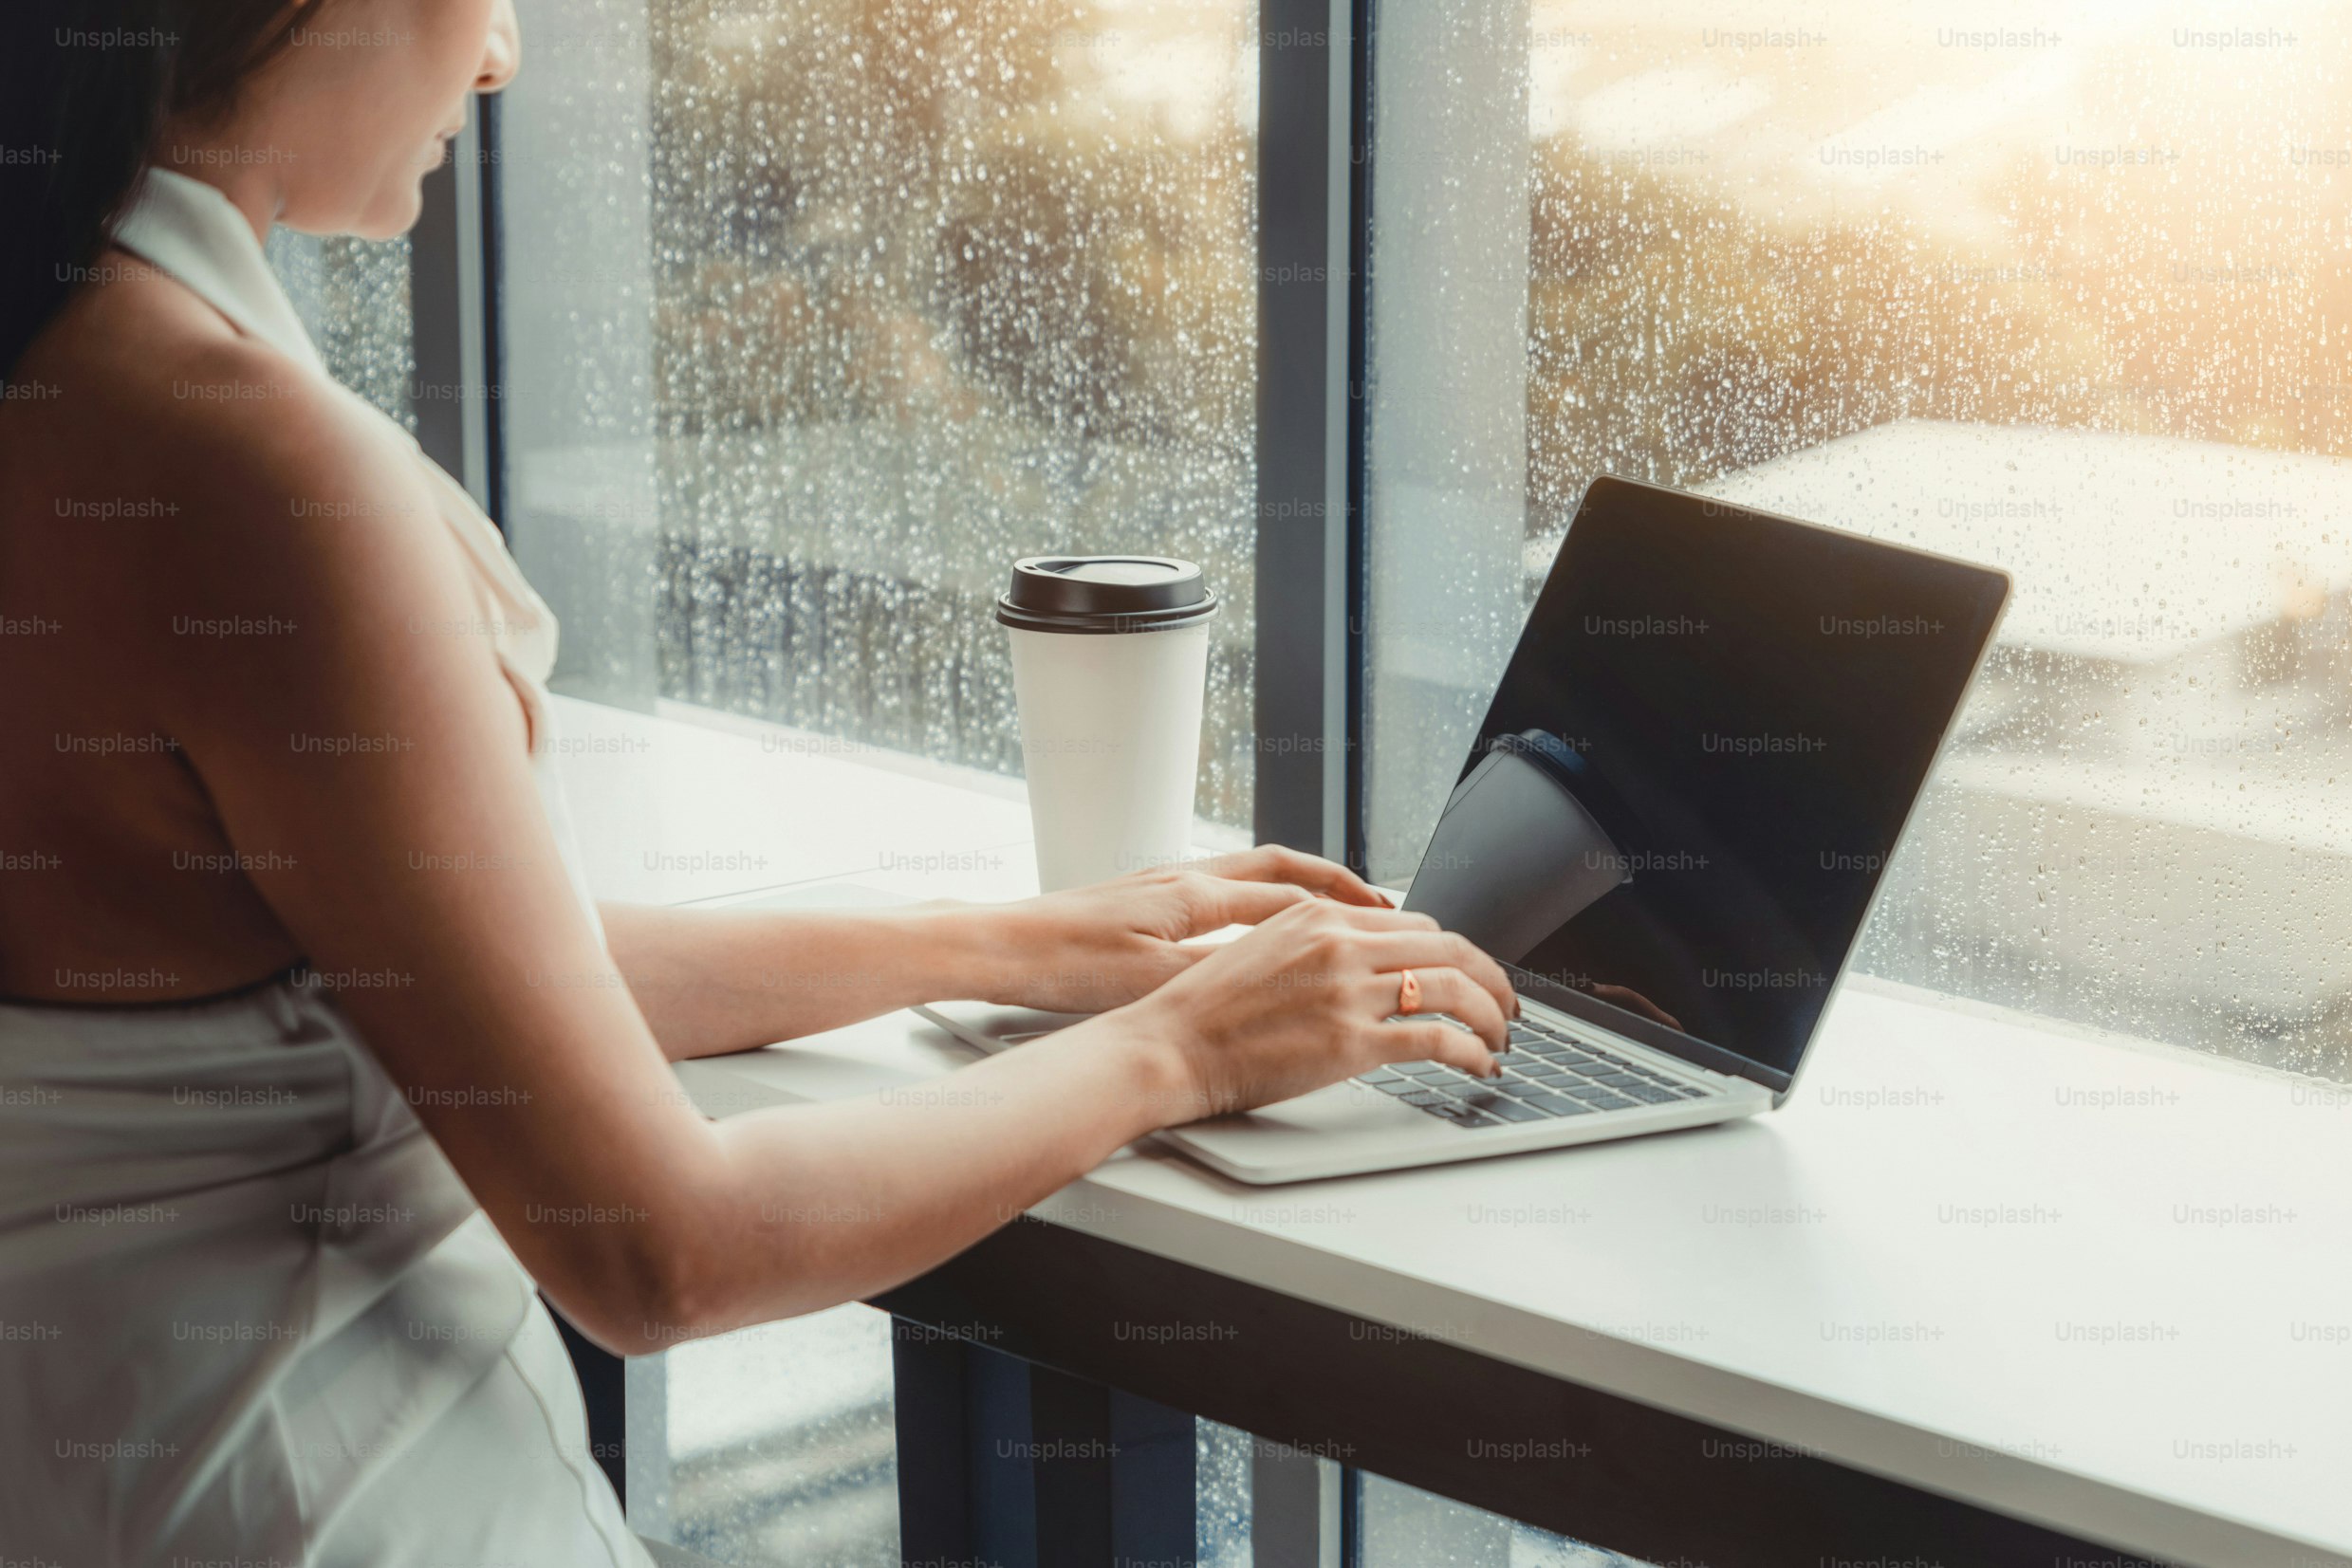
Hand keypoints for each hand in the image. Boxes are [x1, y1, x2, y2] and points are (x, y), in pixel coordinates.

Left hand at [973, 845, 1395, 1012]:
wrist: (1001, 944)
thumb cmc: (1065, 962)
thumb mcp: (1154, 978)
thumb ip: (1221, 972)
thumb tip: (1281, 972)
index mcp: (1195, 894)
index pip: (1292, 896)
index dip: (1347, 911)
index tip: (1389, 925)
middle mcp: (1185, 876)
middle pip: (1280, 866)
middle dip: (1336, 883)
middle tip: (1380, 903)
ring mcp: (1163, 882)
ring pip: (1251, 873)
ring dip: (1298, 886)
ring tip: (1332, 909)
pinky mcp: (1143, 897)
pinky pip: (1222, 887)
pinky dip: (1257, 900)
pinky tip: (1256, 924)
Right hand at [1108, 898, 1518, 1123]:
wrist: (1166, 1046)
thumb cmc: (1201, 1013)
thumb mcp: (1262, 952)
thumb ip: (1316, 950)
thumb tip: (1362, 967)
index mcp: (1318, 916)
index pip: (1414, 922)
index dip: (1454, 951)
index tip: (1467, 974)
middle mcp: (1340, 942)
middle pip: (1448, 946)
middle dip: (1490, 978)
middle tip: (1505, 1004)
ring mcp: (1348, 990)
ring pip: (1454, 987)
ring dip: (1490, 1016)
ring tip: (1500, 1039)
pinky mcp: (1351, 1040)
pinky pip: (1437, 1039)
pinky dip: (1471, 1051)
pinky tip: (1479, 1066)